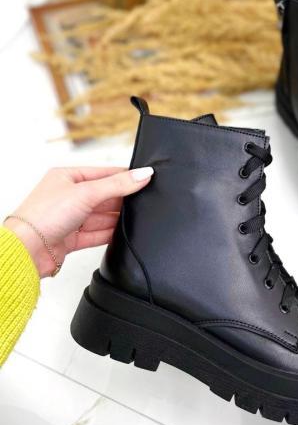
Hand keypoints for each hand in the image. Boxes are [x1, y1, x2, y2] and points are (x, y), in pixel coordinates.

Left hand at [3, 166, 152, 277]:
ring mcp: (70, 218)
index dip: (124, 177)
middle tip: (140, 202)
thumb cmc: (42, 215)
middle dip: (120, 201)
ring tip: (132, 219)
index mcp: (67, 177)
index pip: (103, 174)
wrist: (26, 250)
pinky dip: (109, 234)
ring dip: (115, 219)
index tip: (144, 179)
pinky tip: (121, 234)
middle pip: (104, 196)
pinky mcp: (71, 239)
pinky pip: (97, 234)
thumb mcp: (86, 193)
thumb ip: (117, 185)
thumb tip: (143, 174)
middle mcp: (68, 196)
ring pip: (101, 216)